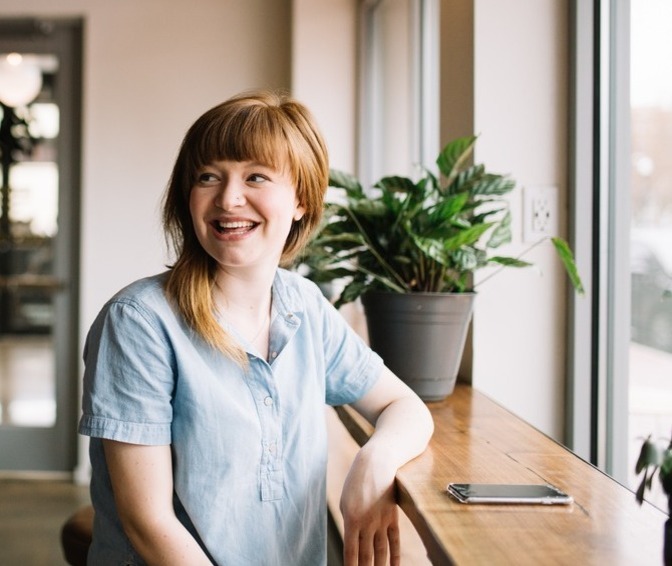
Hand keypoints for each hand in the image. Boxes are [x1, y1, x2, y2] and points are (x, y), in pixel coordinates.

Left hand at [340, 449, 400, 565]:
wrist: (377, 463)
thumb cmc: (356, 481)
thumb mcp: (345, 501)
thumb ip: (349, 522)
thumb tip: (352, 540)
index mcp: (351, 520)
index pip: (351, 552)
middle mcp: (367, 523)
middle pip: (366, 556)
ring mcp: (381, 521)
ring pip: (381, 552)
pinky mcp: (393, 517)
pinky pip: (394, 541)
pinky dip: (395, 556)